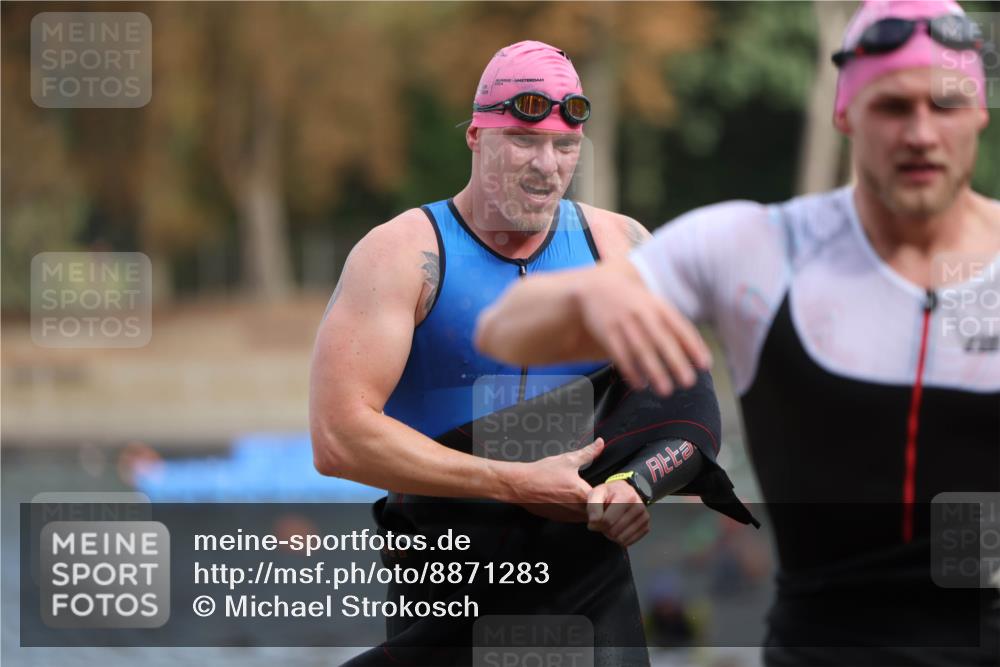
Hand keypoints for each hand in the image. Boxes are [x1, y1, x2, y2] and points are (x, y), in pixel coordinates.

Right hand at [504, 437, 605, 521]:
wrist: (521, 485)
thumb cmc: (543, 473)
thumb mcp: (568, 460)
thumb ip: (588, 453)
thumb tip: (600, 443)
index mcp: (583, 494)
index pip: (604, 500)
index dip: (606, 494)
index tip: (606, 489)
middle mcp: (577, 509)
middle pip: (597, 510)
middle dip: (598, 503)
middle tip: (595, 493)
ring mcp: (567, 517)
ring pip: (585, 516)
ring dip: (586, 509)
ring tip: (581, 496)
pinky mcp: (558, 519)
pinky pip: (573, 519)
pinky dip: (574, 512)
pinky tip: (567, 500)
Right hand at [578, 262, 710, 394]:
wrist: (599, 287)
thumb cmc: (637, 305)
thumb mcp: (657, 308)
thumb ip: (677, 329)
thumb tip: (701, 357)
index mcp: (660, 307)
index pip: (681, 327)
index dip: (694, 346)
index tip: (705, 366)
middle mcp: (643, 313)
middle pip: (662, 339)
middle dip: (676, 361)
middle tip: (689, 382)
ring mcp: (624, 322)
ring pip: (641, 349)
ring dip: (655, 371)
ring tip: (666, 391)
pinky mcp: (607, 333)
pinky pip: (620, 354)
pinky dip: (631, 371)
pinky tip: (640, 385)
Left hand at [587, 480, 649, 546]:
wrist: (620, 493)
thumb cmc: (608, 494)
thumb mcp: (596, 494)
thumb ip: (593, 507)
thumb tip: (595, 523)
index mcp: (627, 497)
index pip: (607, 521)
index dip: (597, 523)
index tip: (596, 517)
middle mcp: (639, 507)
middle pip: (614, 532)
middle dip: (605, 529)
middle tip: (605, 518)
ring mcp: (644, 518)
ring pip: (621, 539)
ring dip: (612, 534)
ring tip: (612, 522)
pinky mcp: (646, 527)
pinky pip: (628, 542)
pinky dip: (620, 538)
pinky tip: (619, 527)